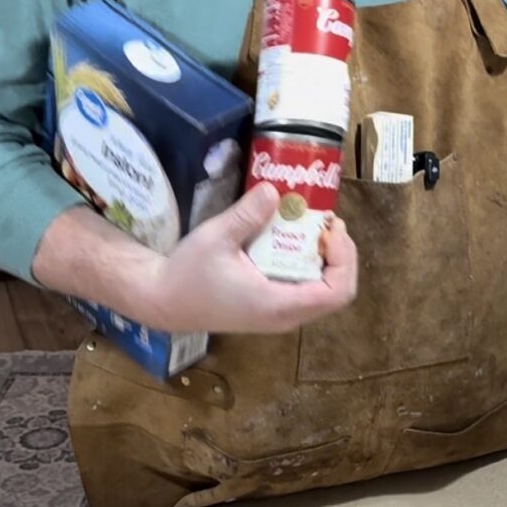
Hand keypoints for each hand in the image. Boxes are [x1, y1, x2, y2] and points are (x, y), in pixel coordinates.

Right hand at [144, 184, 358, 335]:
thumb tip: (275, 190)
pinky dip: (309, 264)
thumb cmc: (187, 274)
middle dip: (339, 254)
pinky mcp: (271, 308)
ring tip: (313, 226)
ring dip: (326, 258)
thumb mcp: (215, 238)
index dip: (344, 259)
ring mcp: (279, 315)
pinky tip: (294, 239)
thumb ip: (247, 214)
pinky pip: (305, 289)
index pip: (336, 292)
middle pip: (337, 292)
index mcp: (277, 305)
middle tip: (326, 222)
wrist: (162, 299)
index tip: (330, 229)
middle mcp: (285, 316)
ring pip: (323, 291)